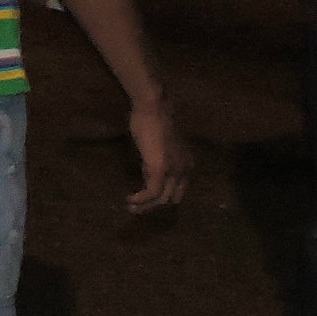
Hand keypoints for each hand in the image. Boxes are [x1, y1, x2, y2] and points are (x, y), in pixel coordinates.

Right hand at [125, 97, 190, 213]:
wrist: (153, 108)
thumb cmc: (153, 120)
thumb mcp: (158, 146)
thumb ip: (157, 160)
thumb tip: (147, 174)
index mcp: (187, 163)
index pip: (178, 189)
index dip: (162, 196)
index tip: (145, 198)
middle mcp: (185, 170)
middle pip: (172, 198)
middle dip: (154, 205)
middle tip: (137, 206)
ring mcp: (174, 171)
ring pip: (162, 199)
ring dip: (145, 206)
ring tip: (130, 207)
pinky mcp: (160, 170)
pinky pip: (151, 193)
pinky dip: (140, 200)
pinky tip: (129, 200)